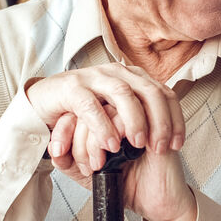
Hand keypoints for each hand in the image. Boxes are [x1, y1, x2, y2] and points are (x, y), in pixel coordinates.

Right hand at [28, 62, 184, 175]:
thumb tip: (167, 133)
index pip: (165, 94)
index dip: (175, 120)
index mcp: (133, 78)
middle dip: (160, 122)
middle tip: (160, 148)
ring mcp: (94, 77)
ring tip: (139, 145)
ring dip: (135, 121)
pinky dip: (103, 126)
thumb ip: (140, 115)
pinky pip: (91, 106)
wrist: (42, 104)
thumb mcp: (117, 113)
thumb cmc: (83, 112)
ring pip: (124, 95)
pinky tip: (110, 144)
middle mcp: (117, 73)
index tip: (177, 146)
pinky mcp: (72, 87)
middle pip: (150, 93)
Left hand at [47, 102, 196, 220]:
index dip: (62, 132)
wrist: (157, 204)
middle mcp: (117, 115)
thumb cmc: (129, 187)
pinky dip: (116, 138)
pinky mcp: (151, 121)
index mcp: (101, 122)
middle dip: (79, 143)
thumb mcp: (88, 175)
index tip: (60, 152)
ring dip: (95, 142)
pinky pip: (124, 118)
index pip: (74, 112)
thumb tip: (53, 148)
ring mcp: (135, 116)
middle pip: (86, 111)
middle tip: (90, 167)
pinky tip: (119, 157)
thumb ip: (68, 161)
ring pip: (103, 112)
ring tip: (102, 164)